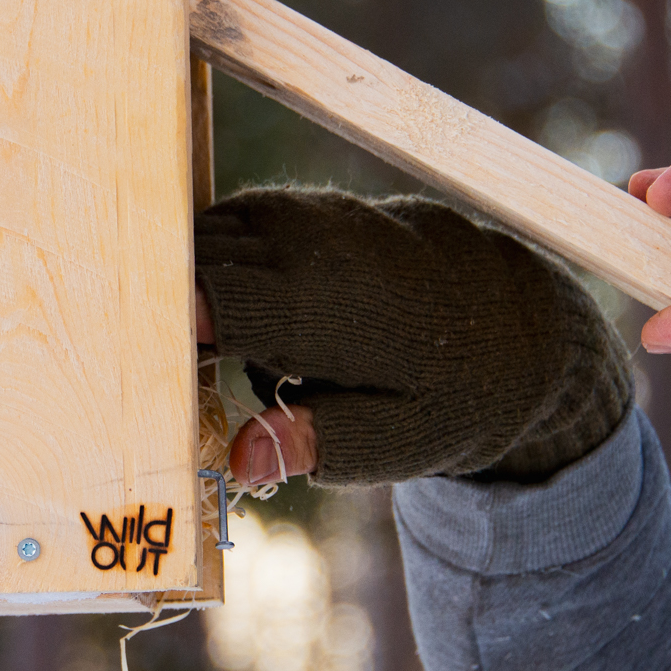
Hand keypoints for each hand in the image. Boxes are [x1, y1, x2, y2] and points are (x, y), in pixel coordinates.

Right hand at [194, 189, 630, 485]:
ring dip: (188, 281)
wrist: (527, 319)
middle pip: (195, 257)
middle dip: (161, 305)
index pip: (212, 296)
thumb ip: (317, 443)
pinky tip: (232, 313)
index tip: (142, 373)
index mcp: (332, 307)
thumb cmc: (461, 394)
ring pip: (209, 230)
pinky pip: (237, 219)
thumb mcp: (401, 442)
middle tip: (154, 370)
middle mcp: (315, 245)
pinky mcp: (312, 206)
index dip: (164, 329)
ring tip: (203, 350)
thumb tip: (236, 463)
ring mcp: (313, 214)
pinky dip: (216, 258)